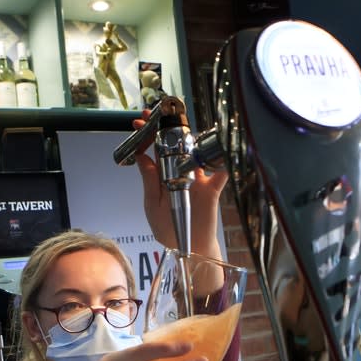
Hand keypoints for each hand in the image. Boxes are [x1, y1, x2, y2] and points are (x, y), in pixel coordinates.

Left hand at [133, 110, 228, 256]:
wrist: (189, 248)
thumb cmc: (168, 229)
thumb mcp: (153, 205)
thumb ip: (150, 181)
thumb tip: (142, 156)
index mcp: (163, 177)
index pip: (154, 151)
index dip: (147, 135)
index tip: (138, 122)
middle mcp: (180, 174)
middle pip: (176, 146)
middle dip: (169, 128)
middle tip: (160, 113)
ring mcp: (197, 180)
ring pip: (197, 154)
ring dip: (193, 139)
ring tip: (185, 125)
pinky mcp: (212, 189)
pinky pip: (220, 174)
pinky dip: (222, 163)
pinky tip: (220, 152)